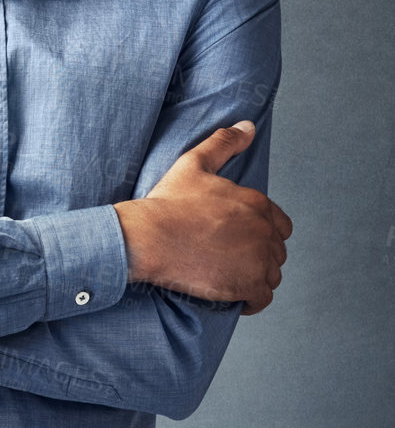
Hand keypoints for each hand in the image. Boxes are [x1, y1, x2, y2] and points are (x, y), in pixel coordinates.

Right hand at [113, 121, 291, 314]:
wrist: (147, 238)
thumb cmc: (166, 203)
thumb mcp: (194, 164)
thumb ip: (224, 143)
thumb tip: (248, 126)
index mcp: (256, 203)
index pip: (279, 225)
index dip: (260, 234)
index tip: (238, 241)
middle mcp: (264, 230)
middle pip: (276, 251)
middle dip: (258, 257)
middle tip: (230, 261)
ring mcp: (258, 259)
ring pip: (271, 275)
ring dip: (256, 278)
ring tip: (230, 278)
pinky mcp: (248, 285)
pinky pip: (262, 298)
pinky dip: (252, 300)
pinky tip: (235, 298)